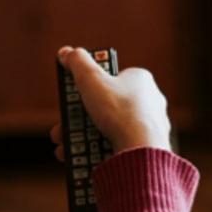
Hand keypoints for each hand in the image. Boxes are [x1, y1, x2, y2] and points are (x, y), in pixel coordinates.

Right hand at [49, 46, 173, 158]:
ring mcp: (150, 126)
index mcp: (141, 80)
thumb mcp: (91, 79)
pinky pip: (118, 147)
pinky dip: (98, 152)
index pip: (110, 78)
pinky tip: (82, 160)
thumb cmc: (119, 111)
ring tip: (66, 147)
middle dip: (79, 120)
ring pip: (110, 129)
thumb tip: (66, 52)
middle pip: (106, 107)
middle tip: (61, 129)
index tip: (71, 100)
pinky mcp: (147, 148)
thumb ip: (77, 62)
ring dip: (83, 138)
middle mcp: (150, 101)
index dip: (87, 88)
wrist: (141, 150)